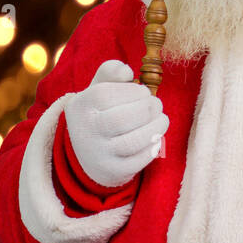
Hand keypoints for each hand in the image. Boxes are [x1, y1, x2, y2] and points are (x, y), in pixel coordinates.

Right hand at [63, 60, 168, 188]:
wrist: (87, 152)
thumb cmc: (100, 111)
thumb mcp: (97, 88)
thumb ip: (110, 71)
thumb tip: (127, 72)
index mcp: (81, 106)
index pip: (107, 95)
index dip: (134, 91)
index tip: (144, 92)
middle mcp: (86, 132)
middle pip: (122, 119)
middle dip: (148, 109)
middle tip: (157, 105)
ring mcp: (98, 154)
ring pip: (133, 141)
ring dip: (156, 127)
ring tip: (161, 120)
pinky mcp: (113, 170)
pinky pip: (139, 161)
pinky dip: (152, 147)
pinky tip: (156, 138)